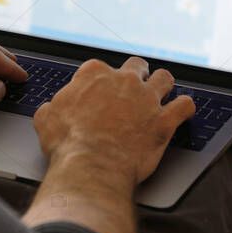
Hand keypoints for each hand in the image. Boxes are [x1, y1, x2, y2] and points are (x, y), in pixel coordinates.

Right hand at [33, 57, 194, 184]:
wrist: (91, 166)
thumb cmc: (68, 145)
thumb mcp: (46, 119)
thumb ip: (53, 107)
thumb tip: (52, 109)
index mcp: (94, 75)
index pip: (100, 68)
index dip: (101, 82)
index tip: (100, 94)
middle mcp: (124, 80)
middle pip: (136, 66)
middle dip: (136, 76)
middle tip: (132, 90)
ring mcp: (147, 99)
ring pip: (165, 78)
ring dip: (163, 85)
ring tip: (161, 94)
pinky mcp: (164, 120)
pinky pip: (185, 106)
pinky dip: (184, 108)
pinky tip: (181, 112)